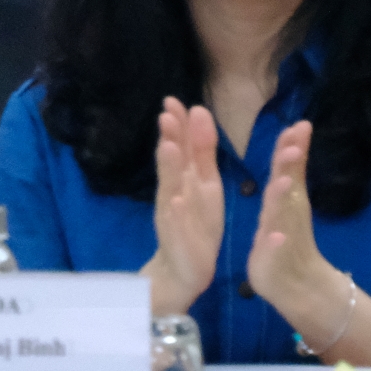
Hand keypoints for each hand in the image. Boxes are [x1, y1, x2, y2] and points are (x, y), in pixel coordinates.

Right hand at [142, 98, 224, 316]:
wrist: (184, 270)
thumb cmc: (196, 222)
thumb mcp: (204, 182)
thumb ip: (202, 150)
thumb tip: (198, 111)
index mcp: (187, 179)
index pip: (181, 146)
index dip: (178, 125)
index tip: (174, 100)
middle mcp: (174, 193)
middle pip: (172, 164)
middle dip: (170, 140)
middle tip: (166, 115)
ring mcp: (174, 217)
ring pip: (170, 189)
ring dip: (168, 170)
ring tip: (168, 149)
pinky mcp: (178, 240)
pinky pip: (176, 226)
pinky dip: (175, 215)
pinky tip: (174, 203)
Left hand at [245, 121, 340, 327]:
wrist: (298, 287)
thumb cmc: (285, 242)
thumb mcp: (284, 205)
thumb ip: (289, 175)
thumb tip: (294, 143)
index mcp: (284, 200)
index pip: (287, 169)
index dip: (290, 147)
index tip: (299, 124)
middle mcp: (286, 215)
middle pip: (288, 185)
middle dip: (290, 163)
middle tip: (297, 139)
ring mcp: (282, 237)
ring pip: (282, 215)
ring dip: (283, 198)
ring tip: (285, 181)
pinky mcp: (273, 260)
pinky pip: (275, 251)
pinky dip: (276, 243)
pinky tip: (277, 236)